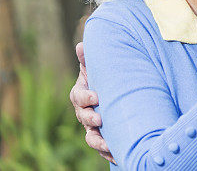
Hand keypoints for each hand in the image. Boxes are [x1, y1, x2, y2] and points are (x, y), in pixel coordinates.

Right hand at [70, 42, 114, 163]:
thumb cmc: (104, 79)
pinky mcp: (104, 138)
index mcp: (82, 94)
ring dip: (98, 141)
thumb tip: (81, 45)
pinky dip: (108, 152)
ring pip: (91, 137)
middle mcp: (85, 112)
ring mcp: (94, 126)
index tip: (95, 96)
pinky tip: (116, 154)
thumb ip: (89, 59)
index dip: (85, 98)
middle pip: (83, 118)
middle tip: (99, 119)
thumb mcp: (97, 68)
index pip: (78, 97)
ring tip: (107, 144)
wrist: (116, 93)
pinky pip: (103, 148)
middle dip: (90, 119)